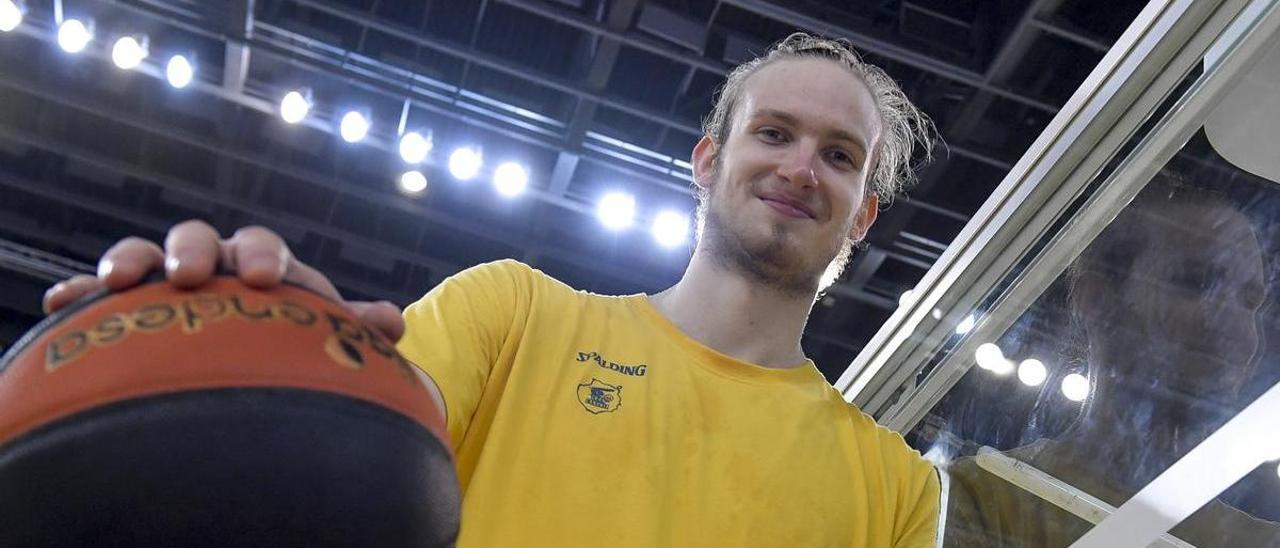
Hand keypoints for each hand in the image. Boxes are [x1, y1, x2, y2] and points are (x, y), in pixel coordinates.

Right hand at [42, 220, 405, 341]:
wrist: (251, 365)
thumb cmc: (290, 345)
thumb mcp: (322, 338)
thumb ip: (354, 330)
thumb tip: (391, 324)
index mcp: (263, 264)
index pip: (262, 245)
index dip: (262, 254)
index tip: (265, 277)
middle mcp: (214, 263)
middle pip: (198, 237)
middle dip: (193, 248)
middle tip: (190, 273)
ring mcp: (167, 281)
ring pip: (144, 255)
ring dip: (129, 260)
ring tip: (115, 281)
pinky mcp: (127, 307)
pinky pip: (97, 293)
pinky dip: (80, 291)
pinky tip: (60, 303)